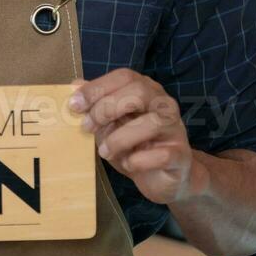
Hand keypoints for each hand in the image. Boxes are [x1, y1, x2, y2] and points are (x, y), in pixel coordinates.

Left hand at [68, 69, 202, 205]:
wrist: (164, 178)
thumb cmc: (135, 147)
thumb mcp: (111, 125)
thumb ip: (96, 105)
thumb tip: (74, 85)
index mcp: (147, 90)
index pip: (124, 77)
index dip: (97, 88)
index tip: (74, 105)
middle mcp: (164, 104)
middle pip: (138, 91)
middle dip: (107, 108)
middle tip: (87, 127)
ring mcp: (175, 128)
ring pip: (151, 123)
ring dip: (119, 139)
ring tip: (105, 152)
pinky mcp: (180, 155)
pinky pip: (160, 155)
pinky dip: (137, 161)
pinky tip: (129, 164)